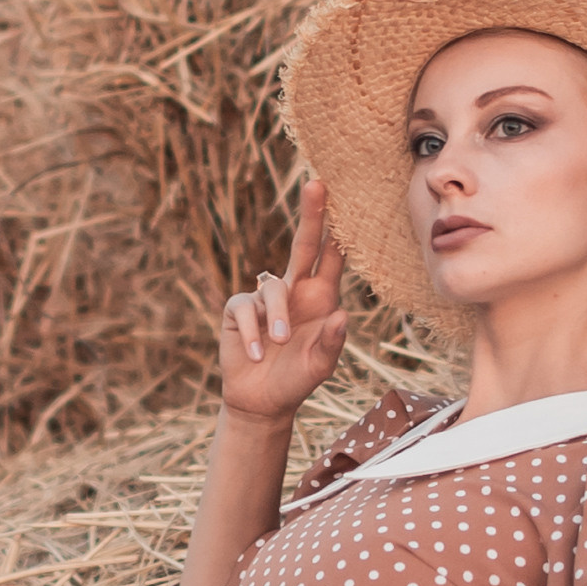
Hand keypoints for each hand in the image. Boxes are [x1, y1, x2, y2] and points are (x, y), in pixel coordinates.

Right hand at [220, 179, 346, 423]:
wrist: (261, 402)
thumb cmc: (296, 381)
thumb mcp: (319, 367)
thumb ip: (330, 344)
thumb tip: (342, 316)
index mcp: (321, 299)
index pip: (332, 259)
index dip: (339, 232)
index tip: (347, 200)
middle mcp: (295, 291)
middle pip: (304, 245)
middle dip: (311, 215)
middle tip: (317, 184)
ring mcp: (266, 299)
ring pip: (274, 288)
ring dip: (278, 317)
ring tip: (280, 344)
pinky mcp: (239, 310)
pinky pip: (246, 309)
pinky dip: (252, 332)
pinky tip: (257, 354)